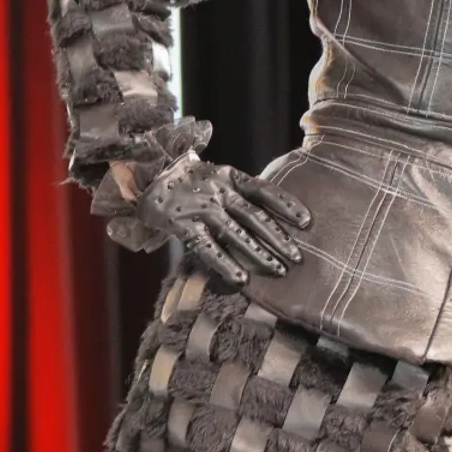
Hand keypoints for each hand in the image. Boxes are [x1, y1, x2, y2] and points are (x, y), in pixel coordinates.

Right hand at [118, 152, 310, 286]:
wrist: (144, 171)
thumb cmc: (183, 179)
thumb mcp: (213, 175)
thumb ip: (234, 190)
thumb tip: (265, 210)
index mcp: (228, 176)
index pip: (263, 191)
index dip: (286, 205)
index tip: (307, 222)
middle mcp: (217, 191)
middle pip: (255, 216)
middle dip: (279, 238)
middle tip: (298, 257)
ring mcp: (200, 208)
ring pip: (237, 233)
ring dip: (260, 254)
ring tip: (279, 271)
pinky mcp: (182, 224)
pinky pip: (208, 247)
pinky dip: (225, 264)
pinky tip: (241, 280)